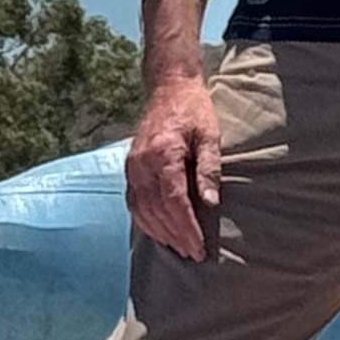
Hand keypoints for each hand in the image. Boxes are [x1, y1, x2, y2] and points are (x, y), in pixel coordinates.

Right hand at [125, 73, 227, 257]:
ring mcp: (132, 166)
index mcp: (163, 154)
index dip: (187, 228)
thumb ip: (209, 169)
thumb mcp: (209, 135)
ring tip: (178, 248)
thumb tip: (209, 203)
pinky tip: (158, 231)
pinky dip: (145, 220)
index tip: (199, 247)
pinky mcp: (130, 167)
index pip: (174, 201)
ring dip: (160, 232)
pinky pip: (133, 201)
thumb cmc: (193, 109)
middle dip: (176, 236)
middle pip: (157, 210)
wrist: (168, 86)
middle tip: (192, 253)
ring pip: (142, 209)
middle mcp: (142, 163)